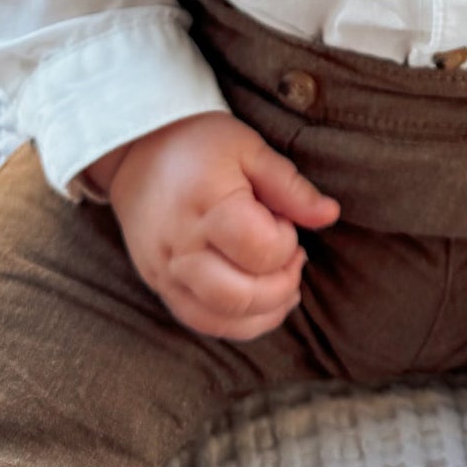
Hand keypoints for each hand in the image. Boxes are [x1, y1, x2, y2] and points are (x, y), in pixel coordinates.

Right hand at [100, 111, 339, 341]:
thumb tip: (330, 215)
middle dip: (283, 285)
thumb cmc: (199, 144)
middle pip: (242, 295)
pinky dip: (237, 322)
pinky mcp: (159, 285)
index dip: (287, 242)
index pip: (261, 250)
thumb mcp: (249, 149)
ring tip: (282, 284)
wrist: (136, 149)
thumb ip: (291, 187)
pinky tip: (258, 302)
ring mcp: (166, 271)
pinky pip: (200, 322)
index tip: (284, 220)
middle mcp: (182, 245)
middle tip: (293, 257)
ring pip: (222, 319)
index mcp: (207, 204)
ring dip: (265, 312)